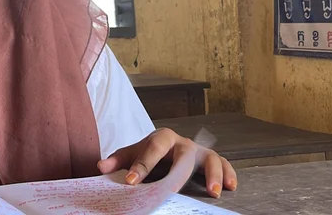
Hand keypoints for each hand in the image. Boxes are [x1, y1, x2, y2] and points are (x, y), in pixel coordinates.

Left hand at [97, 128, 236, 197]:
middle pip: (183, 154)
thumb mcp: (132, 154)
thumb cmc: (149, 153)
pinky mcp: (210, 159)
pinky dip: (228, 174)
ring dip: (213, 174)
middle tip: (172, 190)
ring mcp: (198, 151)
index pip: (151, 149)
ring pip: (209, 158)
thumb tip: (101, 167)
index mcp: (161, 138)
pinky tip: (230, 187)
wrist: (164, 147)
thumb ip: (118, 160)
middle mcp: (182, 143)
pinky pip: (224, 164)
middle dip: (179, 173)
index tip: (132, 182)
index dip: (142, 166)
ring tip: (213, 192)